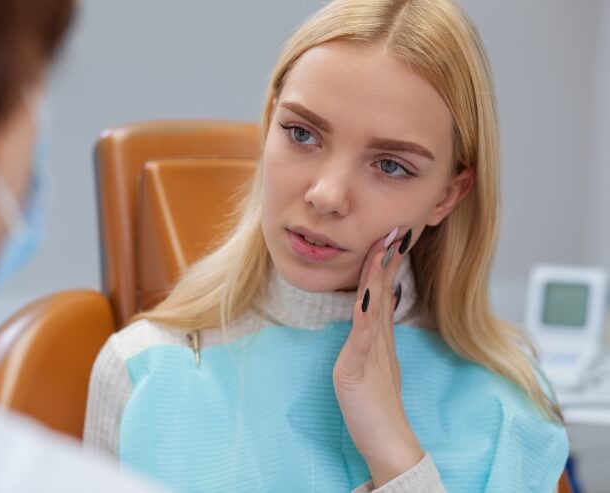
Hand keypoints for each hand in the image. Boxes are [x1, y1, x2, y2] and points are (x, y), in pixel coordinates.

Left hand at [333, 227, 423, 487]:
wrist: (387, 438)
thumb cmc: (378, 401)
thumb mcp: (376, 359)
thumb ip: (376, 331)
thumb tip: (381, 301)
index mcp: (379, 333)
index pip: (382, 288)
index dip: (384, 261)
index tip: (390, 235)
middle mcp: (377, 335)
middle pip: (381, 288)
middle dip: (386, 256)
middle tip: (395, 227)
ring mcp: (370, 349)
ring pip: (374, 303)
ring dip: (378, 273)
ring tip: (386, 246)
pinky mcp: (359, 365)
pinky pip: (363, 334)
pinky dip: (367, 312)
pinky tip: (369, 293)